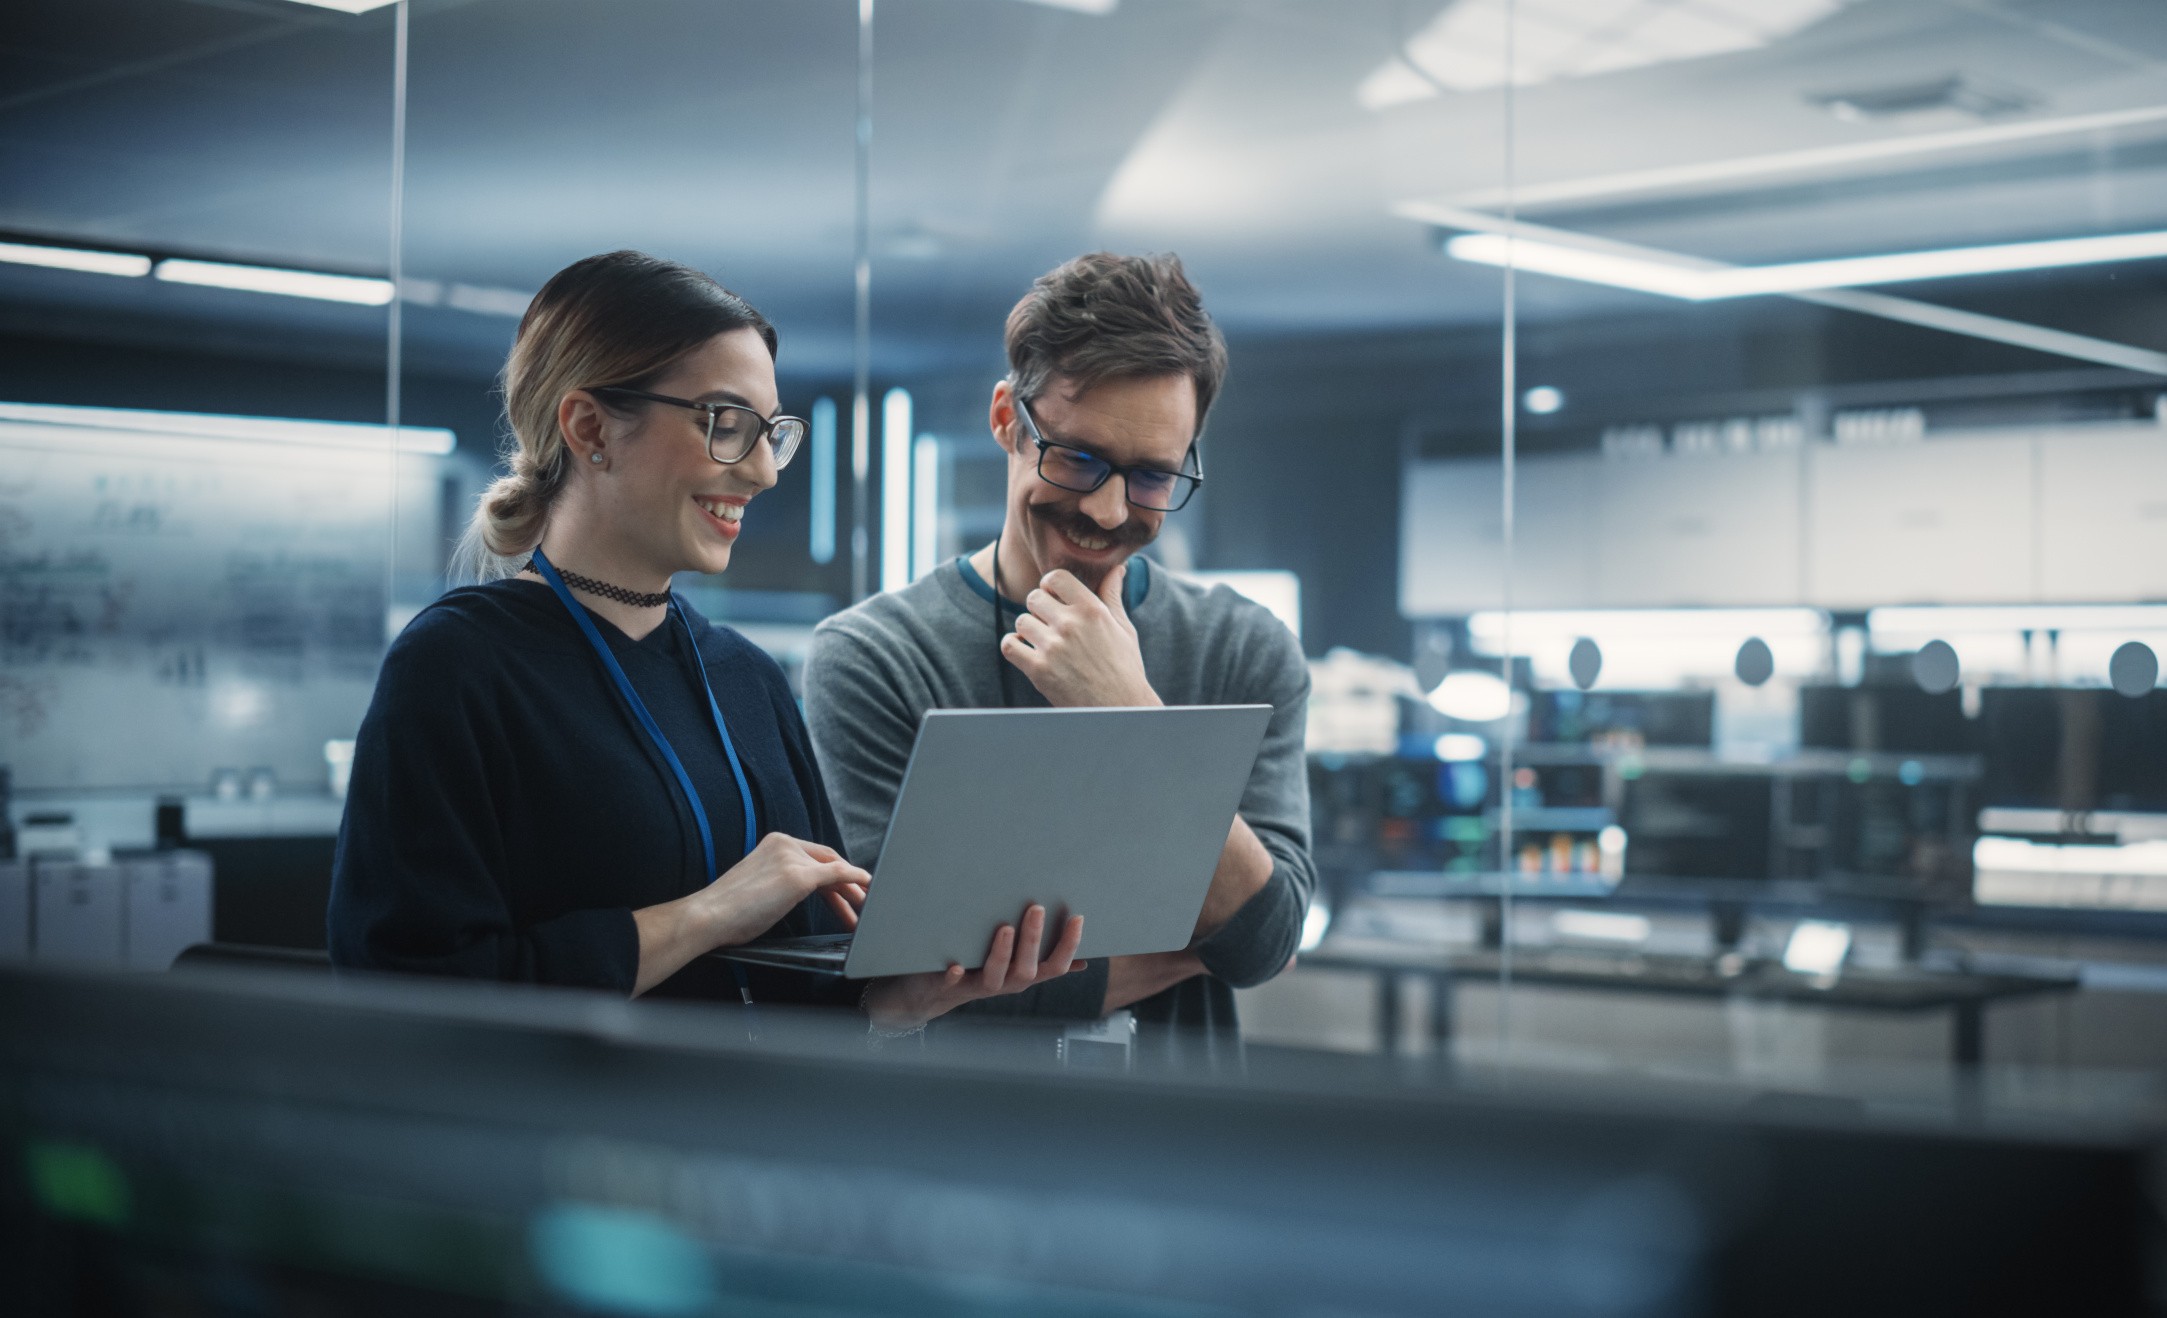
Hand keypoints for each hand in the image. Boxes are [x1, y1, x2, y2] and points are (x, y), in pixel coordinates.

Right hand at [693, 832, 869, 949]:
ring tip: (860, 911)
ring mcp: (792, 858)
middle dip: (847, 883)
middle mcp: (785, 844)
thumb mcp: (759, 885)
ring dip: (852, 891)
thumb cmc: (727, 910)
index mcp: (775, 843)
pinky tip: (866, 887)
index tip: (842, 892)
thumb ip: (781, 881)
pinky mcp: (798, 876)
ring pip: (835, 870)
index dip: (833, 874)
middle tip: (859, 902)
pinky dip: (855, 880)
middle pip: (828, 861)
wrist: (708, 915)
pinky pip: (838, 875)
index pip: (814, 856)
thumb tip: (795, 894)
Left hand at [860, 904, 1086, 1030]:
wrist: (931, 995)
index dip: (1069, 945)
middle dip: (1033, 940)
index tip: (1077, 918)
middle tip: (1035, 908)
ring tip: (1005, 928)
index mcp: (1023, 976)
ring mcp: (977, 987)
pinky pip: (953, 984)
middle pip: (1026, 970)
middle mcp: (1005, 984)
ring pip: (995, 978)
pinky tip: (955, 966)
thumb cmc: (978, 972)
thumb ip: (1042, 961)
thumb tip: (1082, 962)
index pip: (1055, 966)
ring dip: (1001, 954)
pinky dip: (955, 976)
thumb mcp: (1013, 966)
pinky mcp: (949, 987)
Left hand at [1000, 564, 1159, 707]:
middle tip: (1050, 624)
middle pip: (1034, 598)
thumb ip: (1112, 595)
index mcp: (1092, 610)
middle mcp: (1071, 624)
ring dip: (1029, 630)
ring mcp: (1052, 647)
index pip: (1055, 578)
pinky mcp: (1038, 670)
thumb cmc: (1124, 667)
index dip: (1050, 586)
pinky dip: (1015, 647)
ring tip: (1044, 643)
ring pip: (1022, 621)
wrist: (1119, 708)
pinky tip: (1029, 652)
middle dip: (1040, 609)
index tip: (1054, 598)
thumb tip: (1118, 568)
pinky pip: (1010, 645)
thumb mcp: (1123, 627)